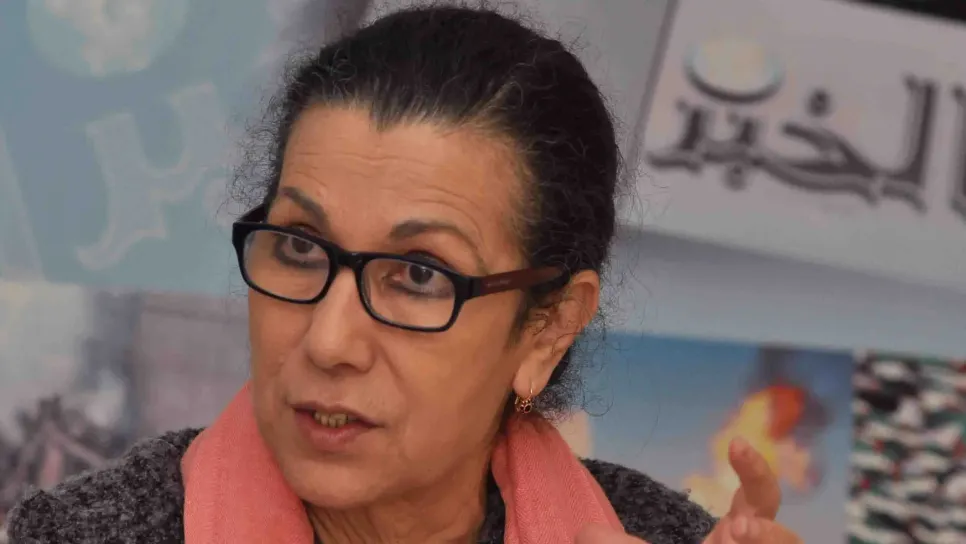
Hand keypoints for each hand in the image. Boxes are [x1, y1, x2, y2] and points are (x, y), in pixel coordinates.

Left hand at [574, 438, 802, 543]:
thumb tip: (581, 532)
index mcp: (741, 534)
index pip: (758, 495)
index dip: (753, 469)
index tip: (736, 443)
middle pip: (787, 535)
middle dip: (771, 526)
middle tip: (742, 524)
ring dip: (772, 542)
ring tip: (743, 533)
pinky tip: (745, 538)